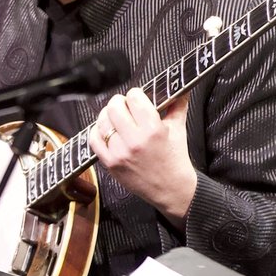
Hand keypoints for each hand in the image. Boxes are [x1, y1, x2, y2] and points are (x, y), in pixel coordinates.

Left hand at [89, 86, 195, 219]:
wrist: (171, 189)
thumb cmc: (175, 158)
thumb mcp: (179, 129)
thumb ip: (178, 104)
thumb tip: (181, 87)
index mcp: (153, 129)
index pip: (134, 97)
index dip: (136, 95)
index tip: (138, 99)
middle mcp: (135, 140)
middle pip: (114, 107)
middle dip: (120, 103)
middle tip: (126, 108)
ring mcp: (120, 153)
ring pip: (102, 122)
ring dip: (108, 116)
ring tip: (116, 119)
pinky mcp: (111, 164)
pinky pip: (93, 140)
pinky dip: (97, 132)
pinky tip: (106, 131)